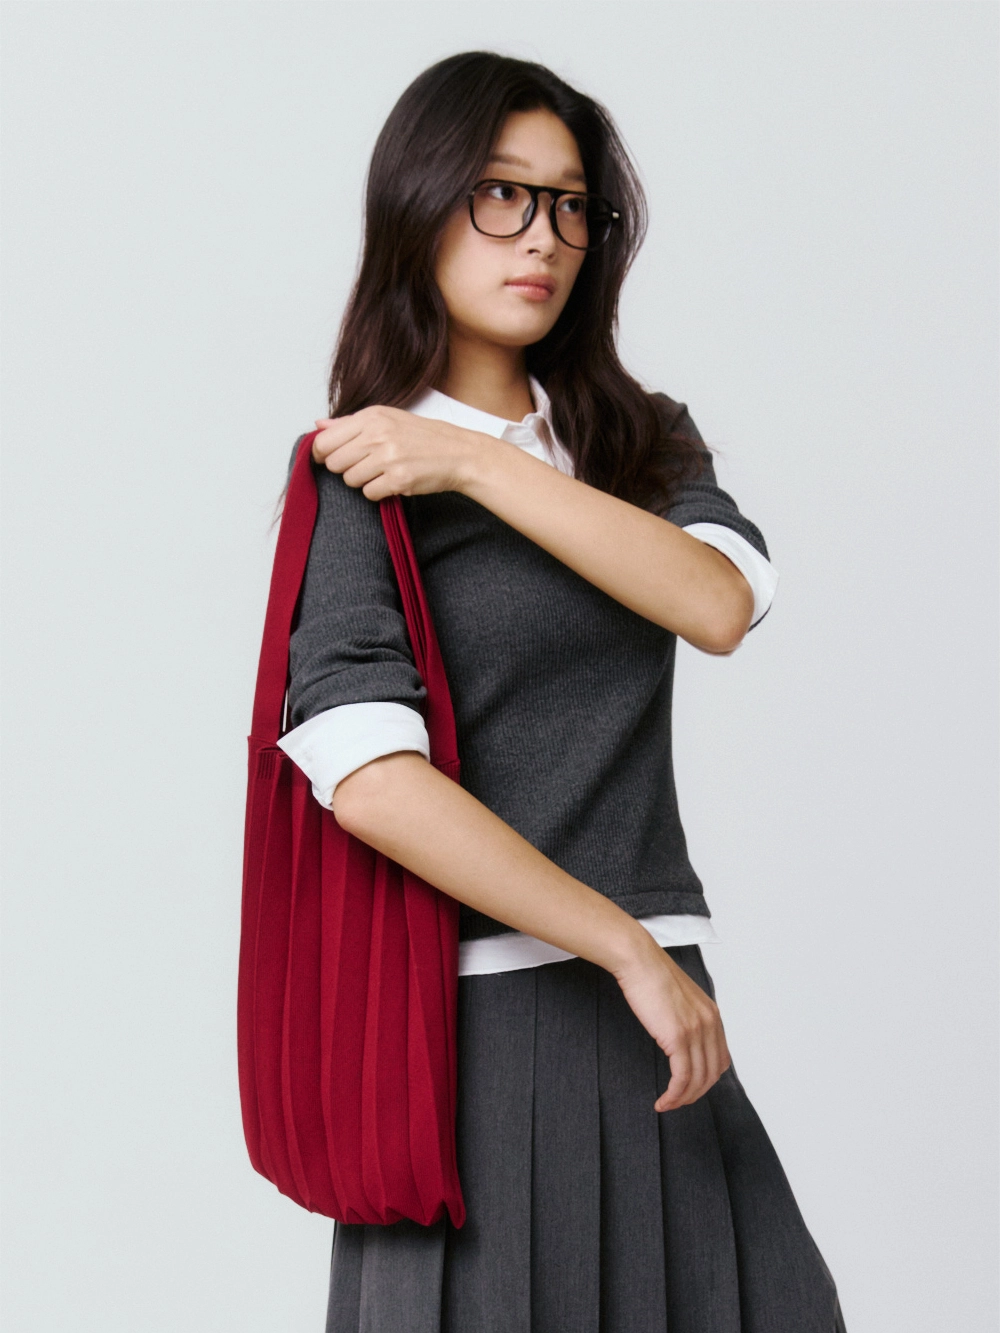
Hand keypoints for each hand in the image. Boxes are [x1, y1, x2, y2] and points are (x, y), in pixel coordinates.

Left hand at [311, 405, 499, 500]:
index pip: (325, 440)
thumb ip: (350, 424)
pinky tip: (393, 481)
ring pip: (350, 480)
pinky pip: (369, 493)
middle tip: (366, 465)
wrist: (458, 453)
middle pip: (334, 462)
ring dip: (364, 481)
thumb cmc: (423, 437)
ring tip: (383, 472)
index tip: (326, 458)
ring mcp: (388, 457)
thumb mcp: (387, 419)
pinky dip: (379, 492)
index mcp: (371, 417)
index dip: (321, 453)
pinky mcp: (398, 479)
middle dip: (346, 468)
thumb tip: (319, 425)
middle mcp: (377, 435)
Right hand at [614, 939, 730, 1110]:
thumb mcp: (679, 998)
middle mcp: (710, 1024)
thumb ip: (687, 1017)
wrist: (639, 960)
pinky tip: (663, 1100)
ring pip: (698, 1079)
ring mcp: (696, 1030)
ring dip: (683, 1098)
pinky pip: (682, 1077)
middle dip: (696, 1093)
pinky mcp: (678, 1037)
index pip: (720, 1059)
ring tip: (668, 1104)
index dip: (706, 1079)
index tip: (690, 1087)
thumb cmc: (651, 975)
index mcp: (712, 1015)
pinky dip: (674, 1094)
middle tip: (678, 1101)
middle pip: (712, 1073)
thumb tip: (680, 1038)